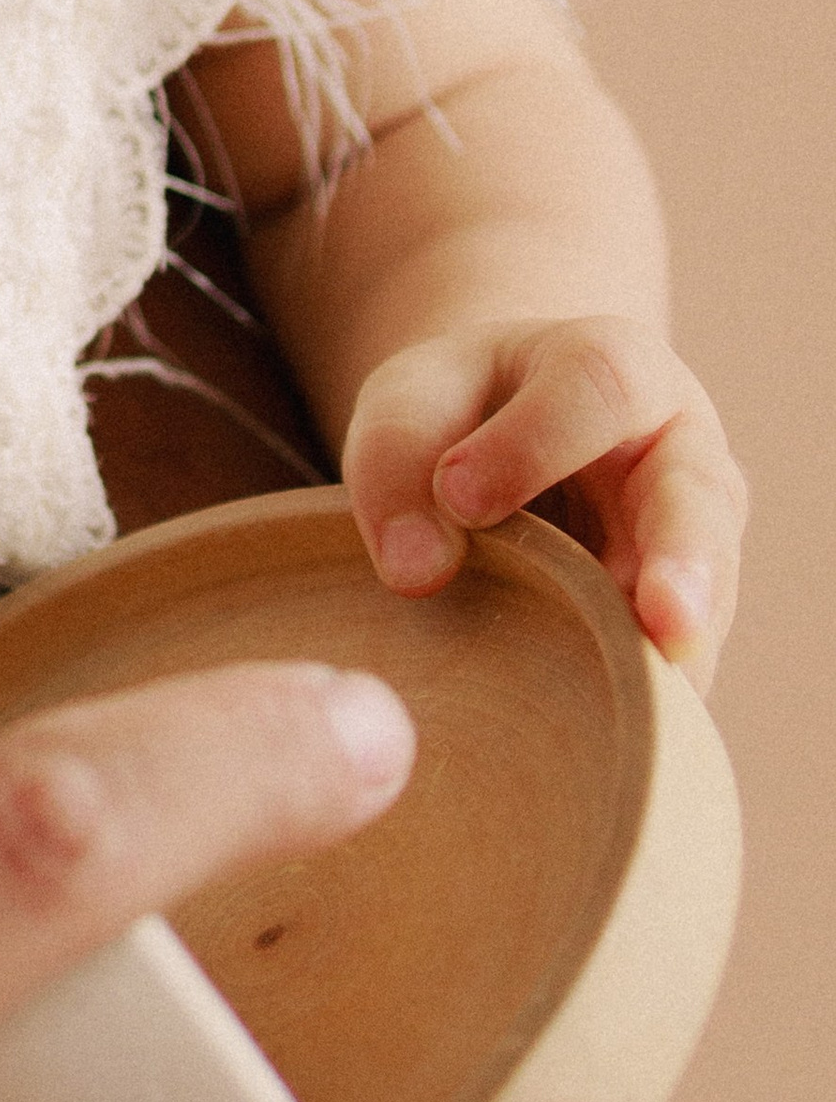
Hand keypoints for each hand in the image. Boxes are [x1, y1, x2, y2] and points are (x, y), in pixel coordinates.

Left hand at [342, 315, 743, 685]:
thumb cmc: (452, 416)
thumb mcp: (407, 405)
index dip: (533, 443)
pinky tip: (608, 734)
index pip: (599, 386)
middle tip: (662, 619)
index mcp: (613, 367)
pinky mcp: (678, 622)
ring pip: (706, 599)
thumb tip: (418, 574)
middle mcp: (678, 452)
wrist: (493, 447)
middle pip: (698, 499)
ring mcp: (693, 543)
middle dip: (685, 561)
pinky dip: (641, 699)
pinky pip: (674, 666)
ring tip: (652, 701)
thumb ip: (396, 462)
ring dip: (678, 652)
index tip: (458, 498)